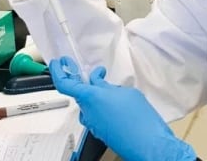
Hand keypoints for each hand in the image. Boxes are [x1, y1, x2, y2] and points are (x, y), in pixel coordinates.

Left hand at [49, 57, 196, 160]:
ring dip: (97, 96)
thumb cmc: (139, 118)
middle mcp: (87, 112)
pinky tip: (119, 106)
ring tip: (115, 91)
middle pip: (80, 93)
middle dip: (88, 83)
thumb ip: (107, 86)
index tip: (57, 63)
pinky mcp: (101, 132)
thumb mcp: (125, 92)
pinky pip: (97, 115)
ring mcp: (93, 124)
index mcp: (90, 98)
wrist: (148, 144)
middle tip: (99, 76)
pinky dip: (103, 107)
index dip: (58, 71)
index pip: (64, 84)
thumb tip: (99, 84)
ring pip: (89, 105)